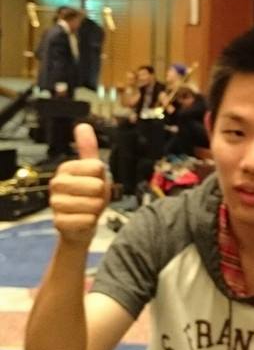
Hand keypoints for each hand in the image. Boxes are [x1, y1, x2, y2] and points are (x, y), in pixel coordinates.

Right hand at [48, 123, 109, 244]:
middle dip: (101, 196)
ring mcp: (55, 204)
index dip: (103, 178)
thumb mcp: (93, 171)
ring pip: (93, 205)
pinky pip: (87, 220)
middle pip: (98, 186)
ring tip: (88, 210)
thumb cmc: (88, 195)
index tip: (94, 182)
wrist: (79, 225)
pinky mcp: (58, 222)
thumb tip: (82, 124)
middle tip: (93, 199)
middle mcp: (56, 184)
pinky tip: (83, 221)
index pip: (98, 167)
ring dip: (96, 210)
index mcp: (66, 168)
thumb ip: (88, 149)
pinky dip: (90, 222)